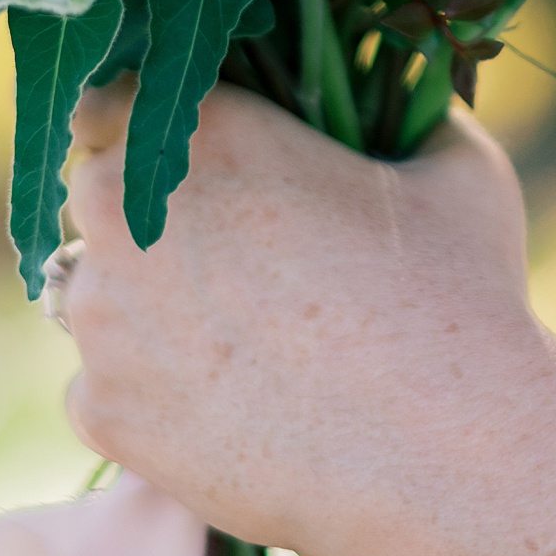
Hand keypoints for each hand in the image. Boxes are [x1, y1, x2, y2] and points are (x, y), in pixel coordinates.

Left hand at [61, 82, 548, 555]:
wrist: (448, 456)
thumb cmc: (461, 293)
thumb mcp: (457, 167)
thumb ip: (407, 117)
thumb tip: (406, 102)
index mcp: (205, 130)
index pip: (111, 99)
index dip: (147, 130)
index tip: (192, 163)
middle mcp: (127, 213)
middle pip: (94, 194)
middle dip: (146, 217)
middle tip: (228, 256)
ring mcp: (103, 318)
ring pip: (94, 293)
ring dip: (146, 305)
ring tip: (242, 341)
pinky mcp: (102, 412)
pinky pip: (101, 386)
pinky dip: (148, 393)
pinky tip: (228, 405)